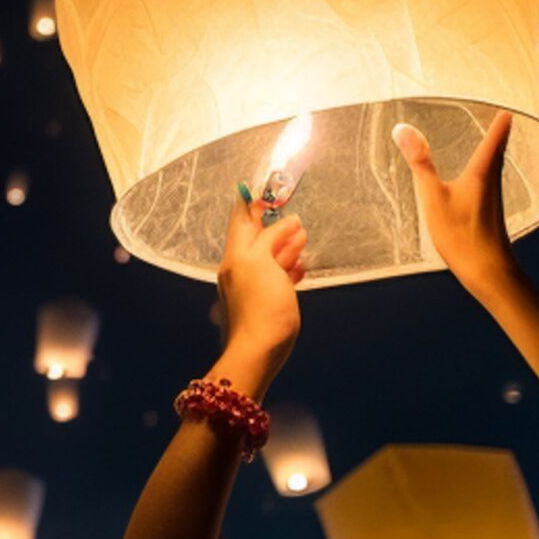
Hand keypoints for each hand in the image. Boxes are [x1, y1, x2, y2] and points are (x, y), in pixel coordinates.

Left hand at [215, 199, 307, 383]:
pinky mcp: (266, 299)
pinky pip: (277, 277)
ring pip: (271, 257)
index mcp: (236, 255)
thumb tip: (287, 221)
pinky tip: (300, 269)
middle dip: (277, 227)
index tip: (268, 191)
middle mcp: (240, 266)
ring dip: (287, 247)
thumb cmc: (262, 303)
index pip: (240, 221)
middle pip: (258, 238)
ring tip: (302, 240)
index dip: (253, 205)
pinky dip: (289, 269)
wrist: (261, 347)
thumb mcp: (264, 261)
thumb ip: (272, 238)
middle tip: (295, 219)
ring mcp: (253, 284)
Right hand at [396, 110, 514, 292]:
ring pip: (496, 168)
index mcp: (482, 172)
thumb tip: (404, 130)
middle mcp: (493, 182)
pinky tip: (479, 181)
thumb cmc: (461, 233)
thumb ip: (419, 162)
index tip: (505, 108)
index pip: (495, 138)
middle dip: (500, 134)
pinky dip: (487, 172)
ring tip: (491, 144)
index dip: (500, 122)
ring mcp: (494, 199)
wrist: (487, 269)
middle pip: (499, 152)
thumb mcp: (432, 196)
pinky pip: (490, 184)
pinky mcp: (490, 213)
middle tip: (502, 121)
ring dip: (494, 153)